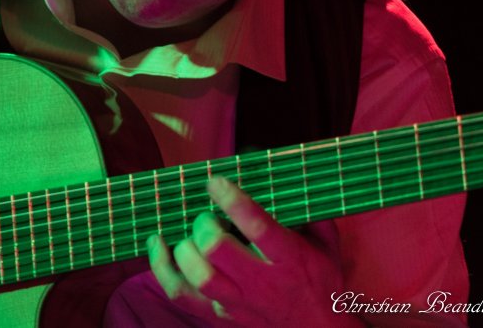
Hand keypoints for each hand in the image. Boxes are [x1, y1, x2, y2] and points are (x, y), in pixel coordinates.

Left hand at [147, 176, 359, 325]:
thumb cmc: (320, 281)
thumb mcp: (325, 243)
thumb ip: (305, 208)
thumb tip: (279, 168)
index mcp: (290, 258)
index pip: (257, 227)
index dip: (232, 200)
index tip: (214, 181)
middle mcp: (262, 282)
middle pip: (218, 249)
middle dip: (205, 225)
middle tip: (207, 217)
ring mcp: (237, 303)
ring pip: (198, 275)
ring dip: (185, 247)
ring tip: (188, 234)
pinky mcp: (217, 316)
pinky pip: (180, 294)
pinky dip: (162, 268)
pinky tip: (157, 244)